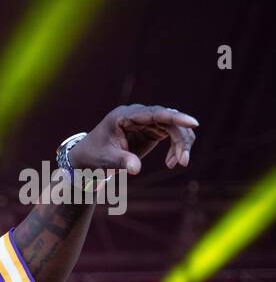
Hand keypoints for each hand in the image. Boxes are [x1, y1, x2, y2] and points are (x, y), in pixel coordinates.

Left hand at [71, 104, 198, 174]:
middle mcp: (138, 115)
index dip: (175, 117)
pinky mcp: (152, 130)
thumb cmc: (93, 155)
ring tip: (177, 164)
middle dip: (180, 139)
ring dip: (181, 145)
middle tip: (183, 161)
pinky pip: (172, 134)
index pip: (155, 113)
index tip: (193, 123)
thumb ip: (120, 161)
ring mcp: (147, 121)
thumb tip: (136, 169)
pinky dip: (176, 148)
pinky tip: (171, 162)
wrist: (88, 156)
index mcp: (125, 116)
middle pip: (169, 120)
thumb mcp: (104, 159)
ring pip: (174, 127)